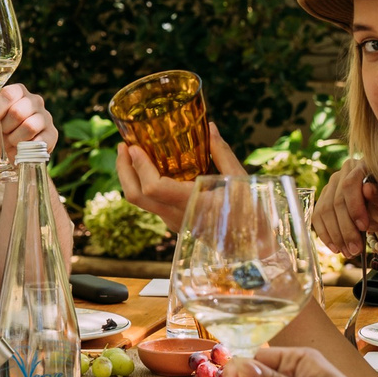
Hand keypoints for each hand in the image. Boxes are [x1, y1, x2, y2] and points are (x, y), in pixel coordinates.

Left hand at [0, 84, 55, 161]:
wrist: (14, 149)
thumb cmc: (1, 129)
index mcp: (19, 91)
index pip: (8, 93)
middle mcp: (35, 100)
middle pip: (17, 112)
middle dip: (5, 127)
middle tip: (3, 133)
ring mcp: (46, 116)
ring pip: (29, 126)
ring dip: (14, 138)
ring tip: (12, 140)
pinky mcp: (52, 133)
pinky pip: (39, 141)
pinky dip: (25, 147)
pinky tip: (21, 147)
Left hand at [114, 124, 243, 234]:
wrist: (255, 249)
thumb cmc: (253, 215)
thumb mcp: (242, 181)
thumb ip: (222, 154)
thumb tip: (210, 127)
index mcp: (192, 205)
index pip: (153, 188)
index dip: (139, 167)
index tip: (134, 147)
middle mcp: (177, 216)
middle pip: (136, 197)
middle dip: (124, 170)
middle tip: (123, 146)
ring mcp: (173, 222)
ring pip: (141, 202)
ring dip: (131, 177)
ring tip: (132, 153)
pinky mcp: (175, 222)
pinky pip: (151, 203)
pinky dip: (143, 184)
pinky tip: (149, 167)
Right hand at [309, 165, 377, 259]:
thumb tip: (367, 189)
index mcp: (363, 166)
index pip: (349, 185)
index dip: (354, 207)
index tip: (364, 227)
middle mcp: (344, 172)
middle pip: (335, 202)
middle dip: (345, 229)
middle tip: (356, 249)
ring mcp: (332, 186)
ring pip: (324, 212)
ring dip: (335, 235)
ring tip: (348, 252)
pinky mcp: (324, 200)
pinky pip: (318, 218)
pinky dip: (326, 235)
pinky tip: (336, 248)